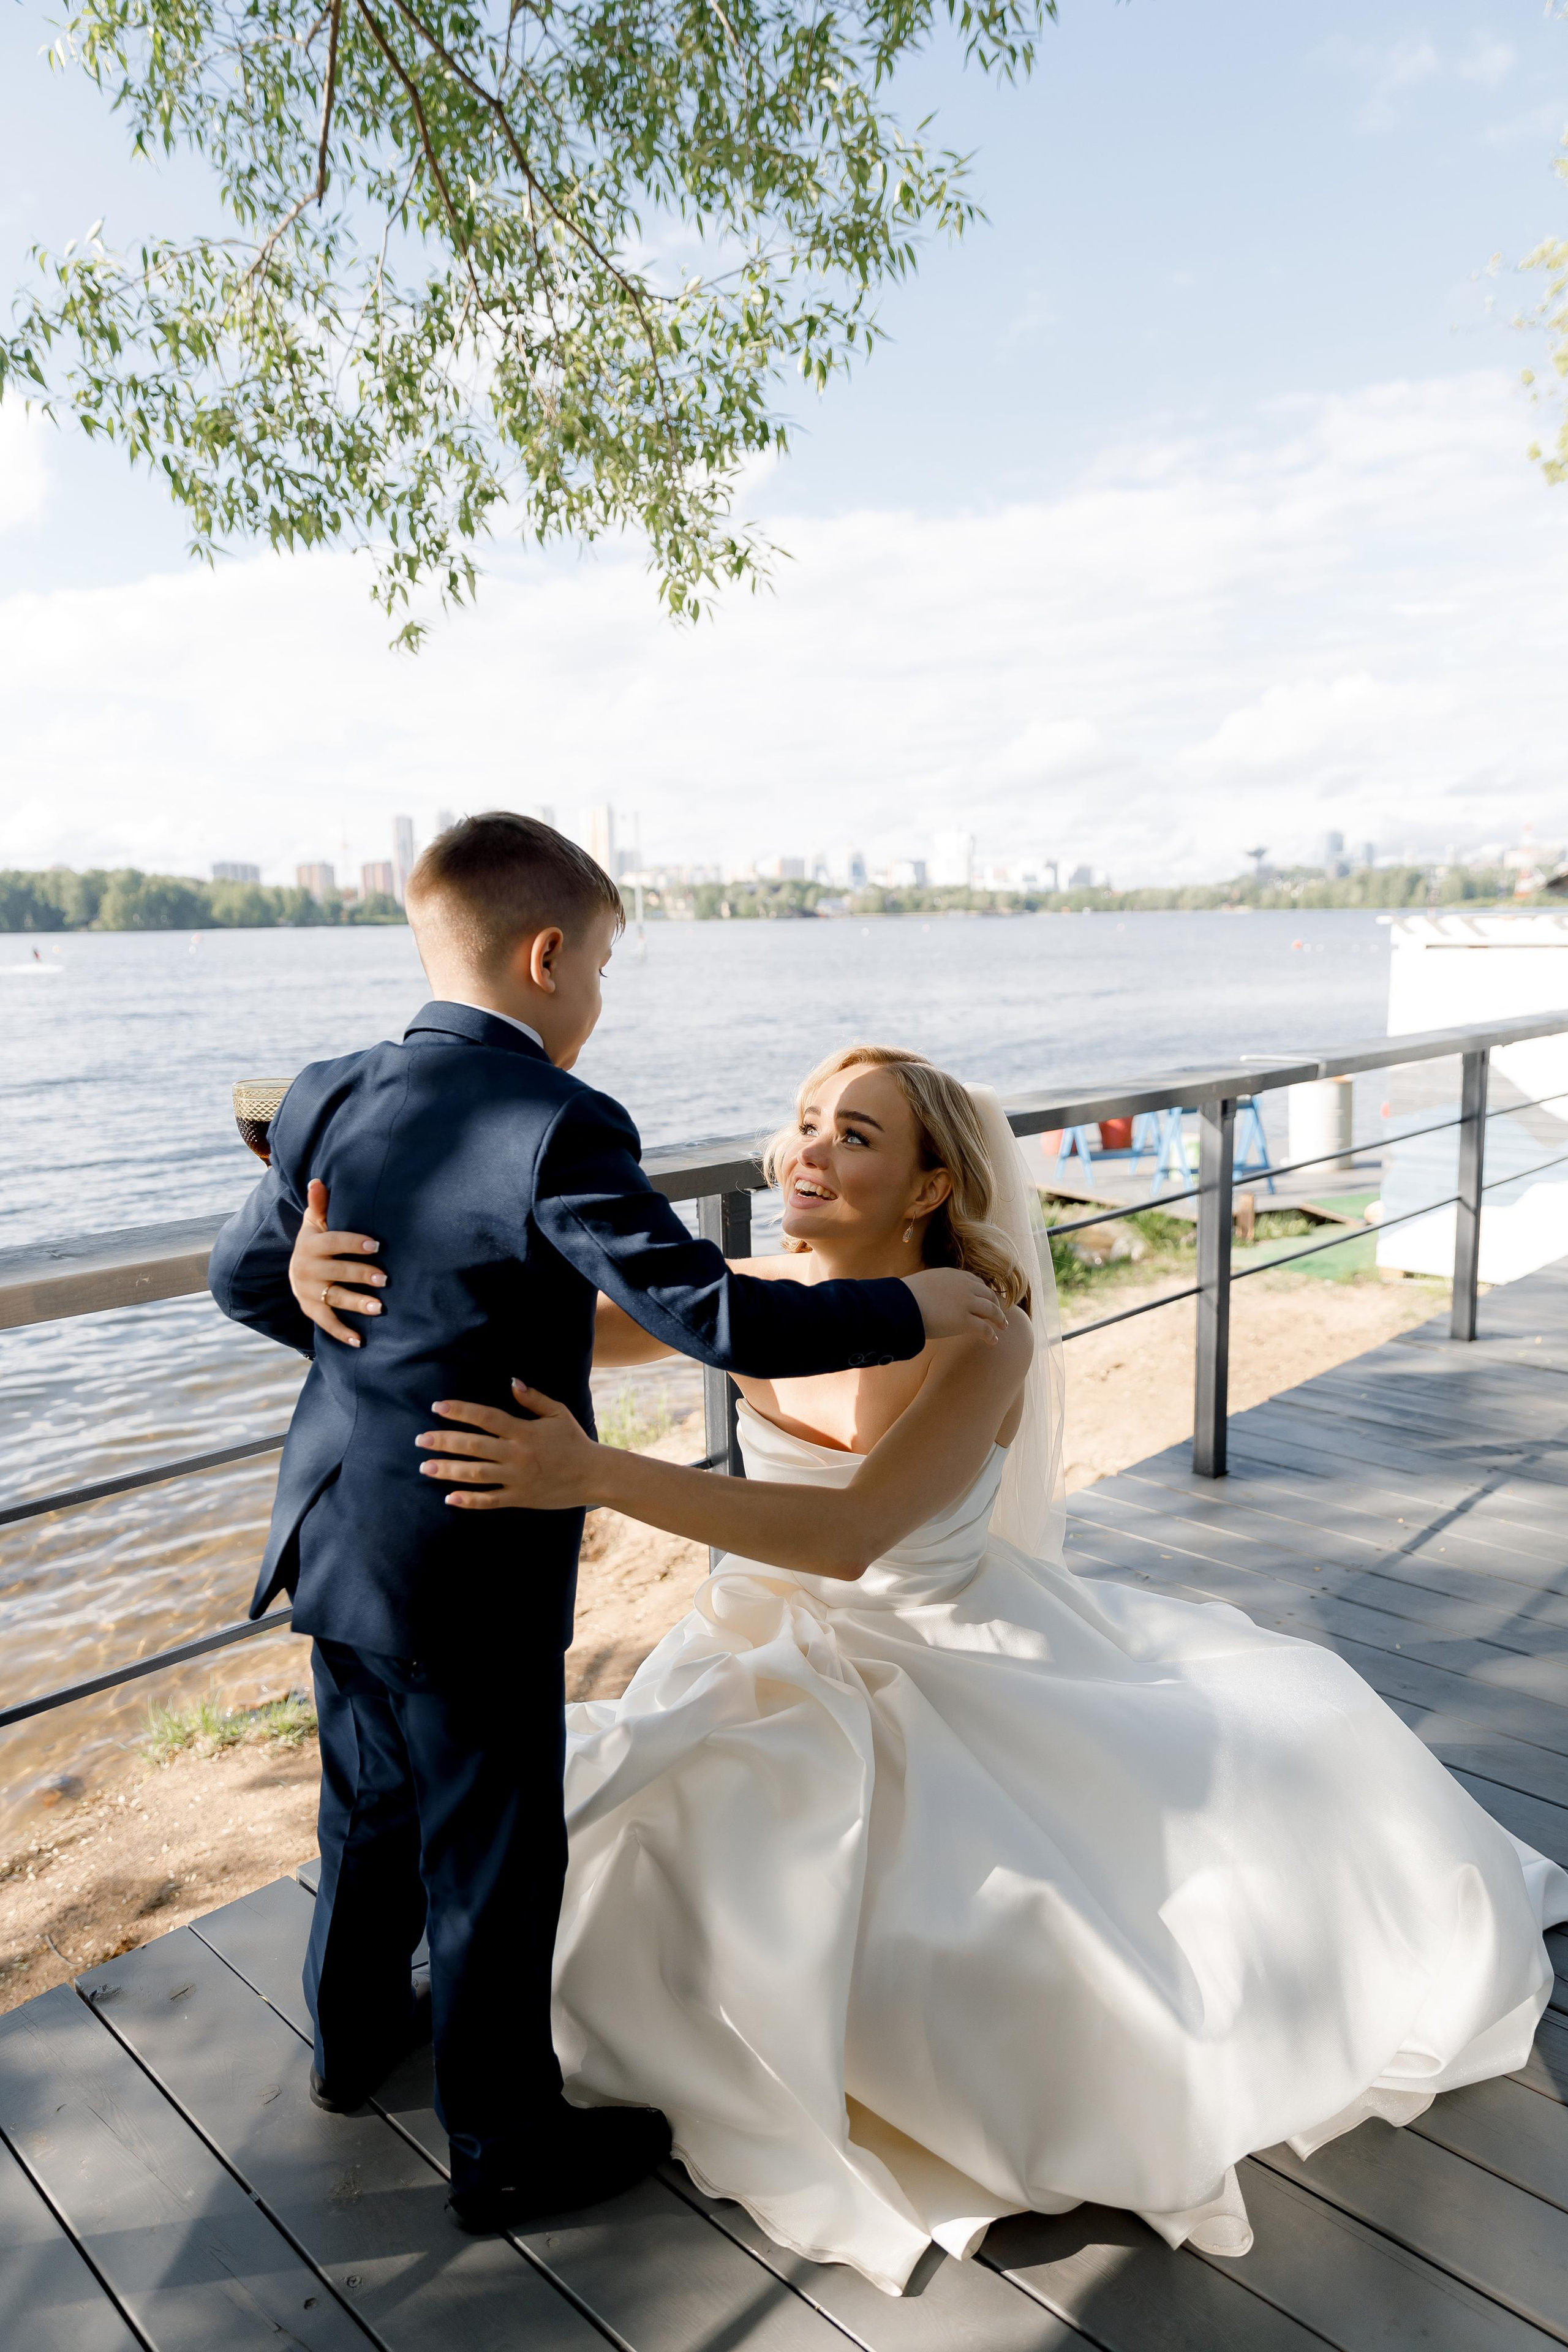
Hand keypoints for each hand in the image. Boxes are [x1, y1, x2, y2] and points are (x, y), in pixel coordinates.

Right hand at [288, 1178, 385, 1347]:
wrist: (295, 1269)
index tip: (377, 1246)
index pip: (334, 1242)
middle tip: (386, 1280)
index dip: (355, 1243)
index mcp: (311, 1244)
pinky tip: (359, 1340)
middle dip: (361, 1275)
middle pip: (338, 1271)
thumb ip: (319, 1205)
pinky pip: (326, 1322)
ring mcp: (308, 1291)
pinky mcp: (310, 1309)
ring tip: (378, 1308)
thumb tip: (317, 1181)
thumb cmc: (316, 1241)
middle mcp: (307, 1268)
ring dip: (356, 1303)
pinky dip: (342, 1333)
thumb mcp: (315, 1222)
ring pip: (334, 1297)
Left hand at [416, 1383, 600, 1509]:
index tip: (437, 1407)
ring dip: (448, 1470)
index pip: (486, 1417)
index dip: (460, 1411)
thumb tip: (511, 1382)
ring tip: (425, 1467)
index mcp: (524, 1431)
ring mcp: (517, 1478)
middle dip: (444, 1442)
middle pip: (474, 1446)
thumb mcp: (557, 1413)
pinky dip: (469, 1501)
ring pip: (476, 1474)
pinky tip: (450, 1498)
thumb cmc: (574, 1441)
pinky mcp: (520, 1498)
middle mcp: (517, 1454)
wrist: (594, 1475)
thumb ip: (532, 1399)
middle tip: (420, 1440)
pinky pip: (490, 1500)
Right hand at [901, 1266, 1007, 1345]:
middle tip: (999, 1313)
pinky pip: (984, 1328)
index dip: (983, 1292)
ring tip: (1003, 1326)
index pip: (975, 1282)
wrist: (902, 1303)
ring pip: (991, 1310)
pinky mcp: (965, 1321)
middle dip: (996, 1304)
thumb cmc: (904, 1296)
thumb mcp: (922, 1283)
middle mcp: (964, 1286)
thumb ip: (932, 1287)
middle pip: (988, 1295)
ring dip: (999, 1319)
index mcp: (953, 1275)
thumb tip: (925, 1294)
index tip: (987, 1298)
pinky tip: (993, 1340)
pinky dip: (990, 1334)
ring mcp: (966, 1303)